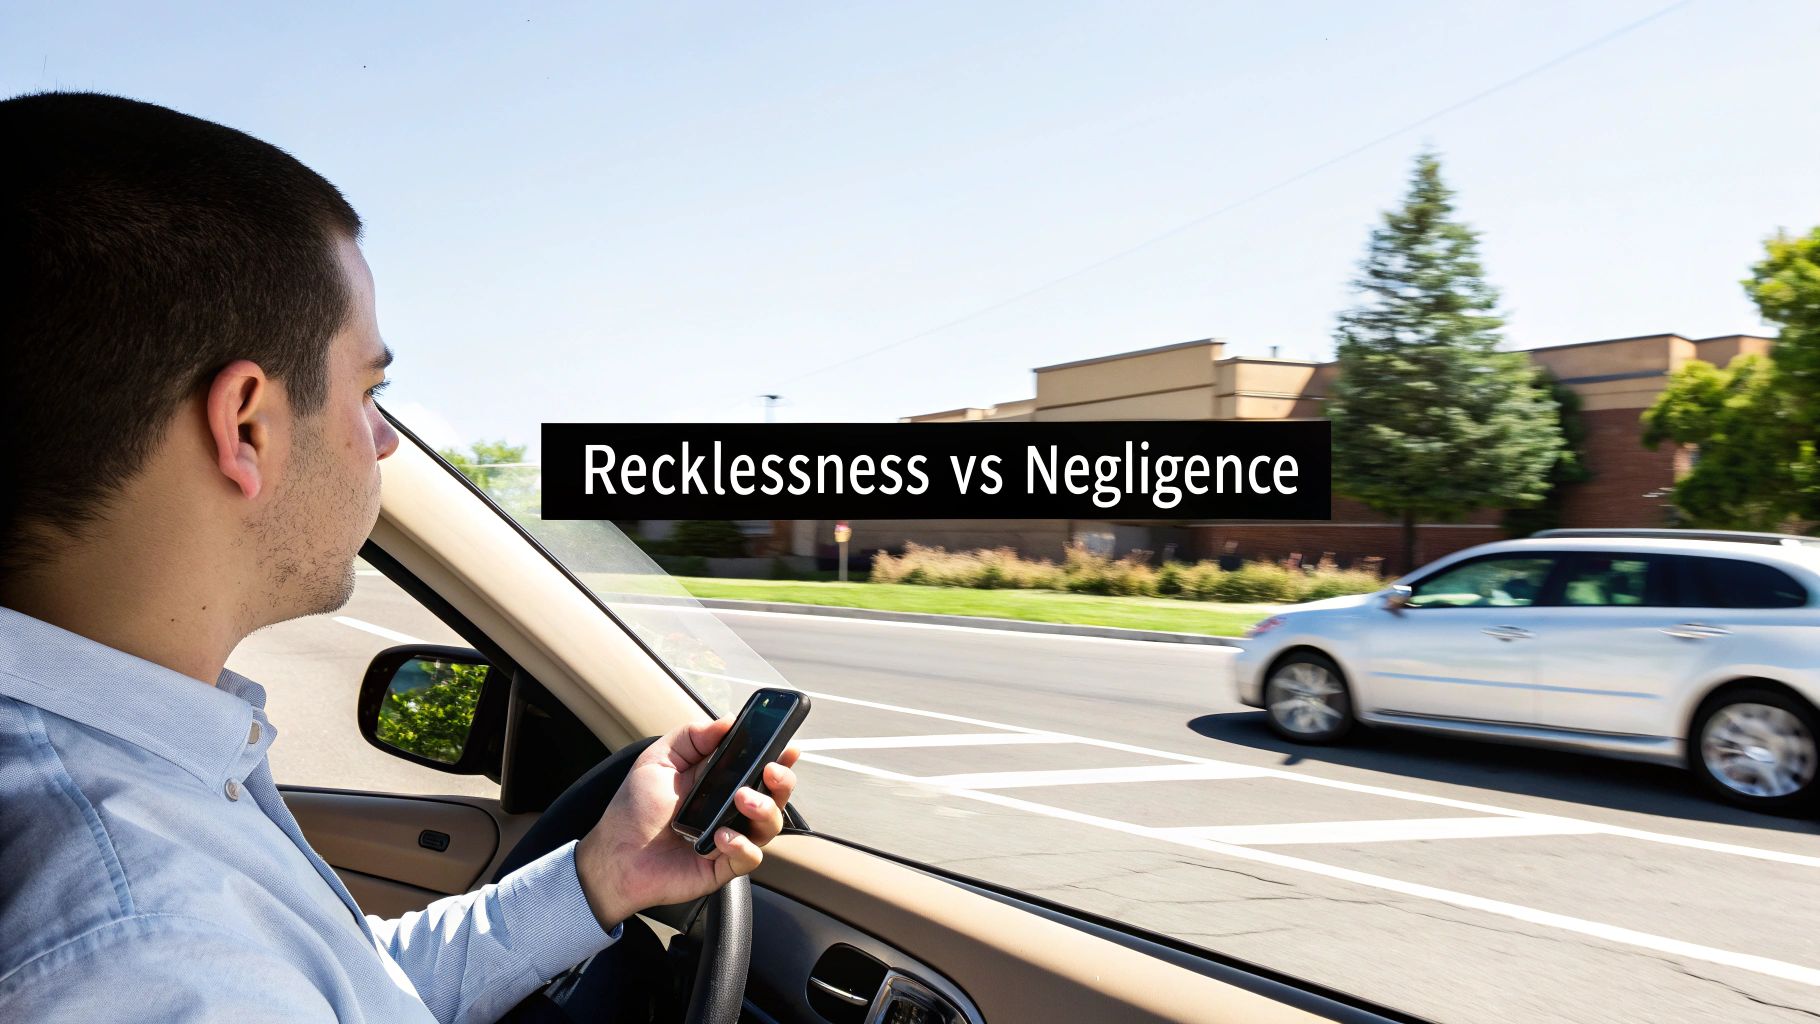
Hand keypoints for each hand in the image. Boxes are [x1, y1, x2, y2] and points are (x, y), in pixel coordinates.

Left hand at [573, 718, 799, 928]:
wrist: (614, 856)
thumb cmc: (634, 810)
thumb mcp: (658, 760)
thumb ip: (692, 736)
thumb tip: (727, 720)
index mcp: (719, 782)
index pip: (758, 767)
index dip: (779, 757)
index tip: (789, 747)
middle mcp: (729, 809)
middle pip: (775, 796)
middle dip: (782, 782)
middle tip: (770, 772)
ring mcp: (730, 838)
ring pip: (770, 826)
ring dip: (764, 810)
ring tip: (742, 800)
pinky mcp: (723, 866)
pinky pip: (750, 857)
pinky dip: (742, 845)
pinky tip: (720, 838)